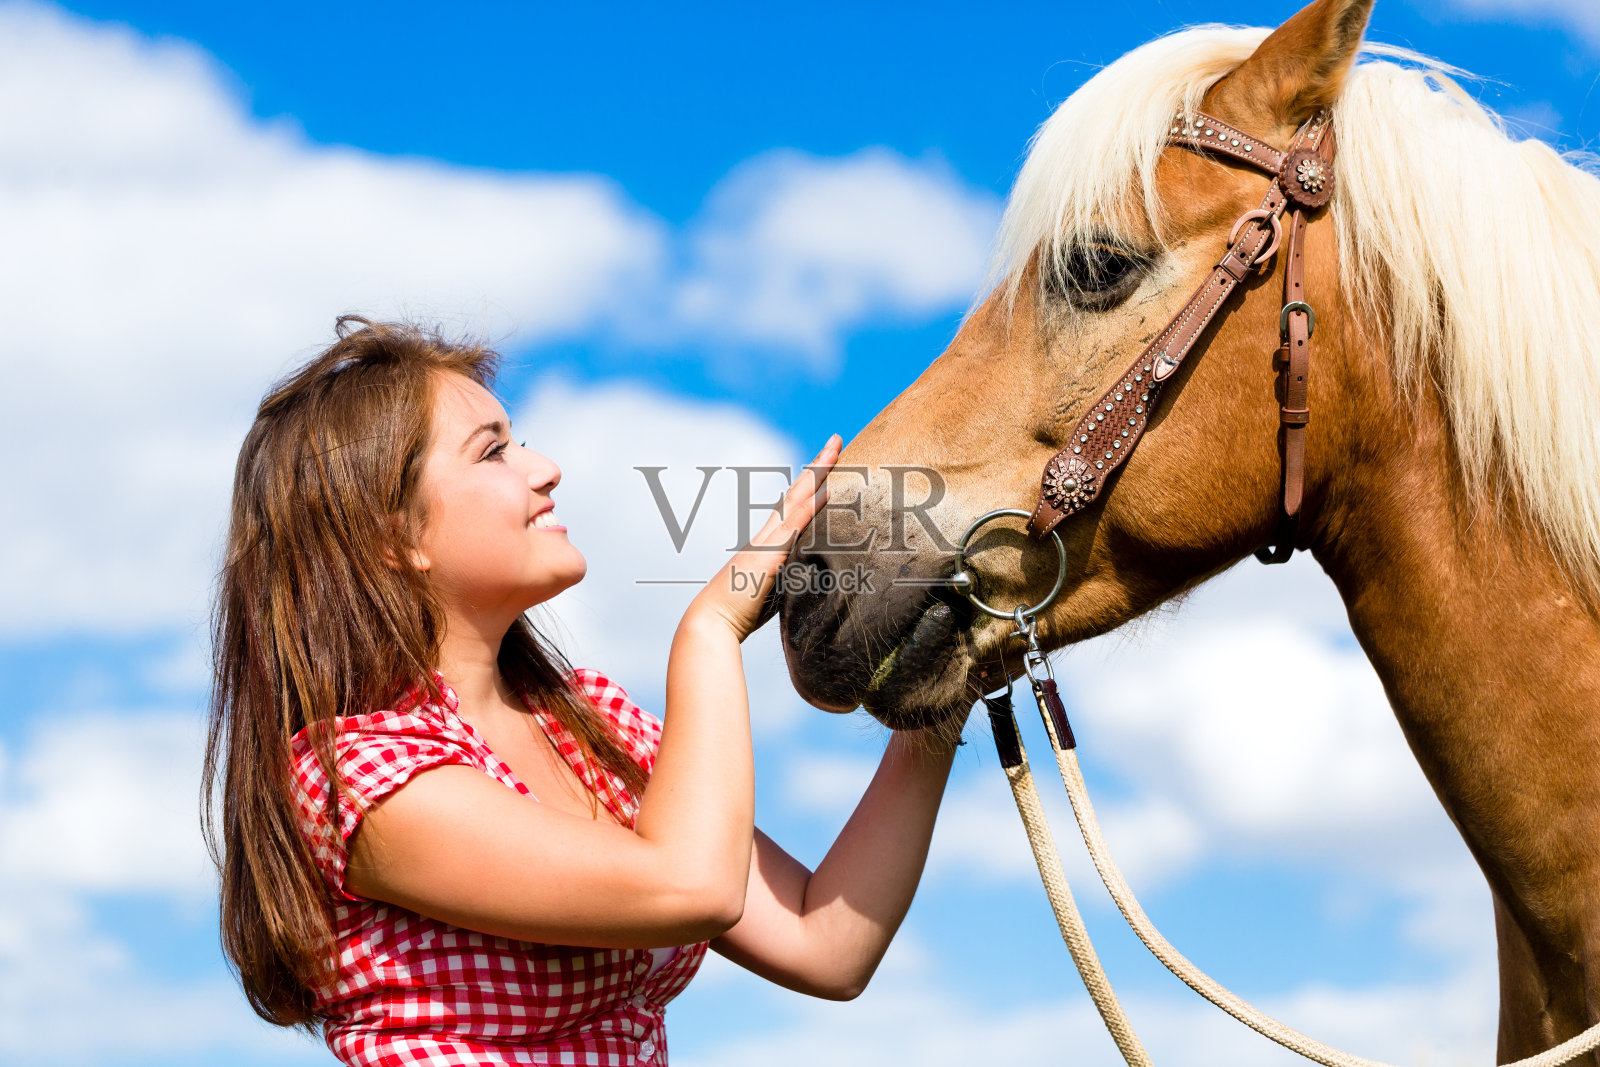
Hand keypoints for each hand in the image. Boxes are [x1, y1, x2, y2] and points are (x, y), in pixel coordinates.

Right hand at [687, 434, 840, 642]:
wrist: (711, 622)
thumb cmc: (739, 614)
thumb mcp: (772, 592)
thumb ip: (789, 580)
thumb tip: (810, 580)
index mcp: (767, 544)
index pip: (793, 507)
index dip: (810, 485)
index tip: (825, 466)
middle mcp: (766, 536)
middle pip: (796, 493)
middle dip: (817, 467)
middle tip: (836, 441)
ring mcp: (767, 542)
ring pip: (796, 499)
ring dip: (817, 474)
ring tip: (835, 450)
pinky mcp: (770, 555)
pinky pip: (795, 524)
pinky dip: (812, 505)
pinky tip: (828, 489)